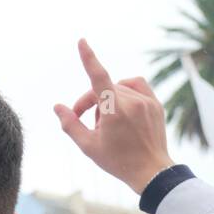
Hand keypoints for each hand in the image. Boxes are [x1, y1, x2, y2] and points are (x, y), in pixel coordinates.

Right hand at [54, 39, 173, 193]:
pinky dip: (124, 91)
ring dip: (106, 101)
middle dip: (89, 102)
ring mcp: (146, 101)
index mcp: (114, 111)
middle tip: (82, 119)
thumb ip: (70, 125)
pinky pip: (136, 86)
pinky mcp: (155, 103)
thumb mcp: (88, 146)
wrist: (151, 172)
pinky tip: (120, 106)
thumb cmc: (118, 161)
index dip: (89, 58)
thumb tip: (58, 107)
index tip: (82, 42)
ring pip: (117, 89)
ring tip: (106, 122)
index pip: (98, 77)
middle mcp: (132, 101)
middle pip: (102, 89)